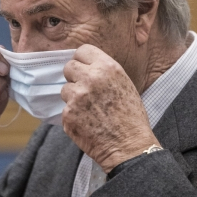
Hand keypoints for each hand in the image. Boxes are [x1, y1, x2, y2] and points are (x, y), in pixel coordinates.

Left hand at [61, 44, 160, 172]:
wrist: (129, 146)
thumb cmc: (131, 117)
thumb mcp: (124, 83)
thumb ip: (104, 72)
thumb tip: (87, 66)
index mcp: (106, 67)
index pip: (82, 50)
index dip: (82, 60)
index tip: (84, 68)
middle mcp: (90, 78)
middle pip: (69, 67)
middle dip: (74, 77)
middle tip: (85, 90)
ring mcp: (77, 96)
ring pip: (65, 89)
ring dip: (73, 98)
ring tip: (89, 110)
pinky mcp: (68, 114)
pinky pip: (65, 109)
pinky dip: (73, 115)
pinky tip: (87, 123)